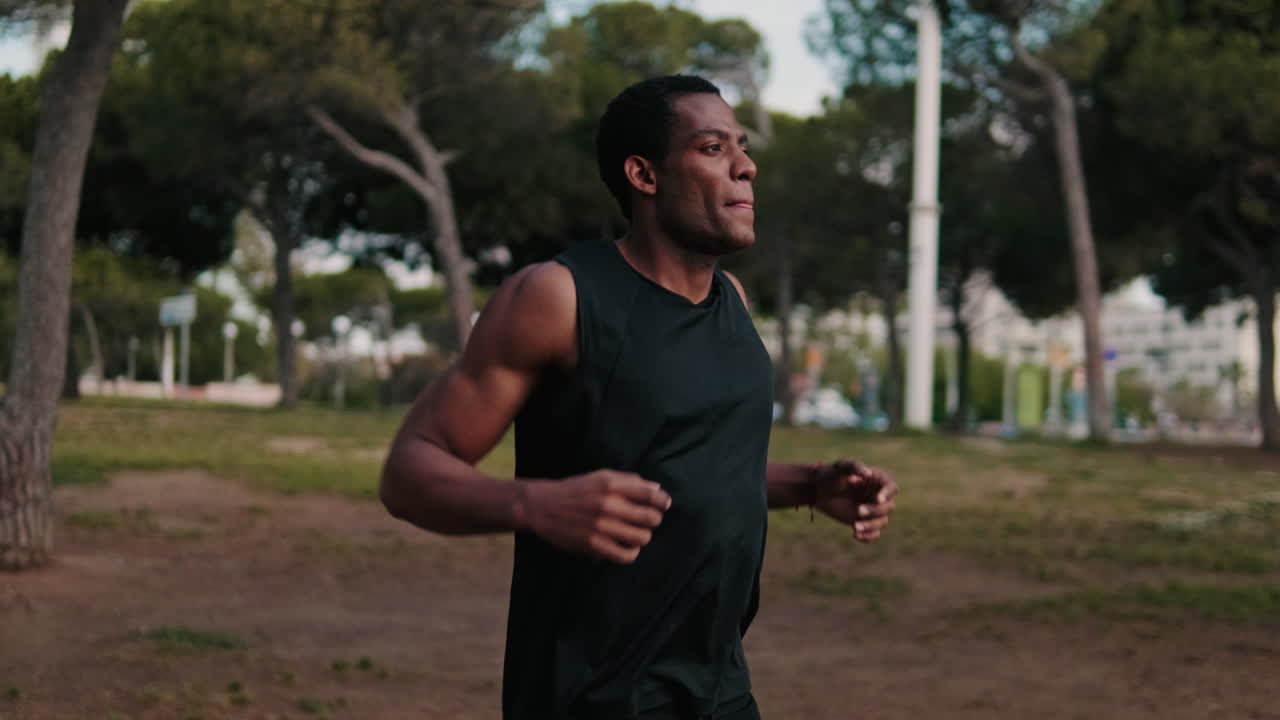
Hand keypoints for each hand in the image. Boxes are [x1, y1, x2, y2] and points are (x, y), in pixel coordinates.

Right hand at [519, 470, 670, 563]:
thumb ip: (629, 481)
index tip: (663, 505)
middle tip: (648, 521)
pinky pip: (626, 555)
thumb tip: (657, 489)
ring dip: (643, 537)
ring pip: (642, 538)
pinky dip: (631, 553)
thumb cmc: (575, 490)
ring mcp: (601, 526)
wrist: (541, 507)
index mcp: (611, 485)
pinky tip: (627, 548)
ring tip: (636, 534)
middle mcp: (608, 504)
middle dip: (654, 520)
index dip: (662, 501)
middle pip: (650, 518)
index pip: (650, 494)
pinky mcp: (594, 545)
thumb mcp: (600, 477)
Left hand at [813, 460, 896, 542]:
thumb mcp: (840, 467)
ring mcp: (872, 510)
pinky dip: (867, 537)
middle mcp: (878, 496)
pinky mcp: (864, 522)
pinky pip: (873, 534)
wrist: (817, 490)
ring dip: (870, 525)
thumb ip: (854, 466)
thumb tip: (868, 473)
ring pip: (882, 522)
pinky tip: (855, 534)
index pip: (892, 487)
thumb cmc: (830, 475)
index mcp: (877, 481)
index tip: (878, 499)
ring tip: (855, 526)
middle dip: (875, 510)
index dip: (888, 494)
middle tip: (858, 510)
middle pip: (889, 507)